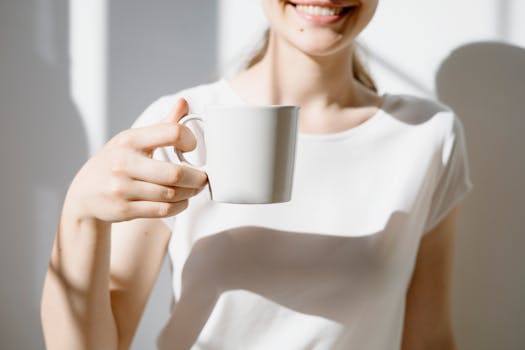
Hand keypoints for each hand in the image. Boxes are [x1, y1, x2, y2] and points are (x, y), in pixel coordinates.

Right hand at [64, 98, 207, 222]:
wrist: (84, 194)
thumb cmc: (116, 162)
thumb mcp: (132, 139)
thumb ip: (162, 125)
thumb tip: (184, 103)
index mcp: (130, 140)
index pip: (171, 132)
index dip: (189, 139)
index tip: (191, 147)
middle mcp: (124, 163)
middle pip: (175, 173)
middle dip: (197, 178)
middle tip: (204, 178)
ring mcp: (122, 188)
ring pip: (171, 194)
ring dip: (190, 193)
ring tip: (195, 189)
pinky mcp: (124, 210)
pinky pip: (163, 210)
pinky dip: (179, 206)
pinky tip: (182, 200)